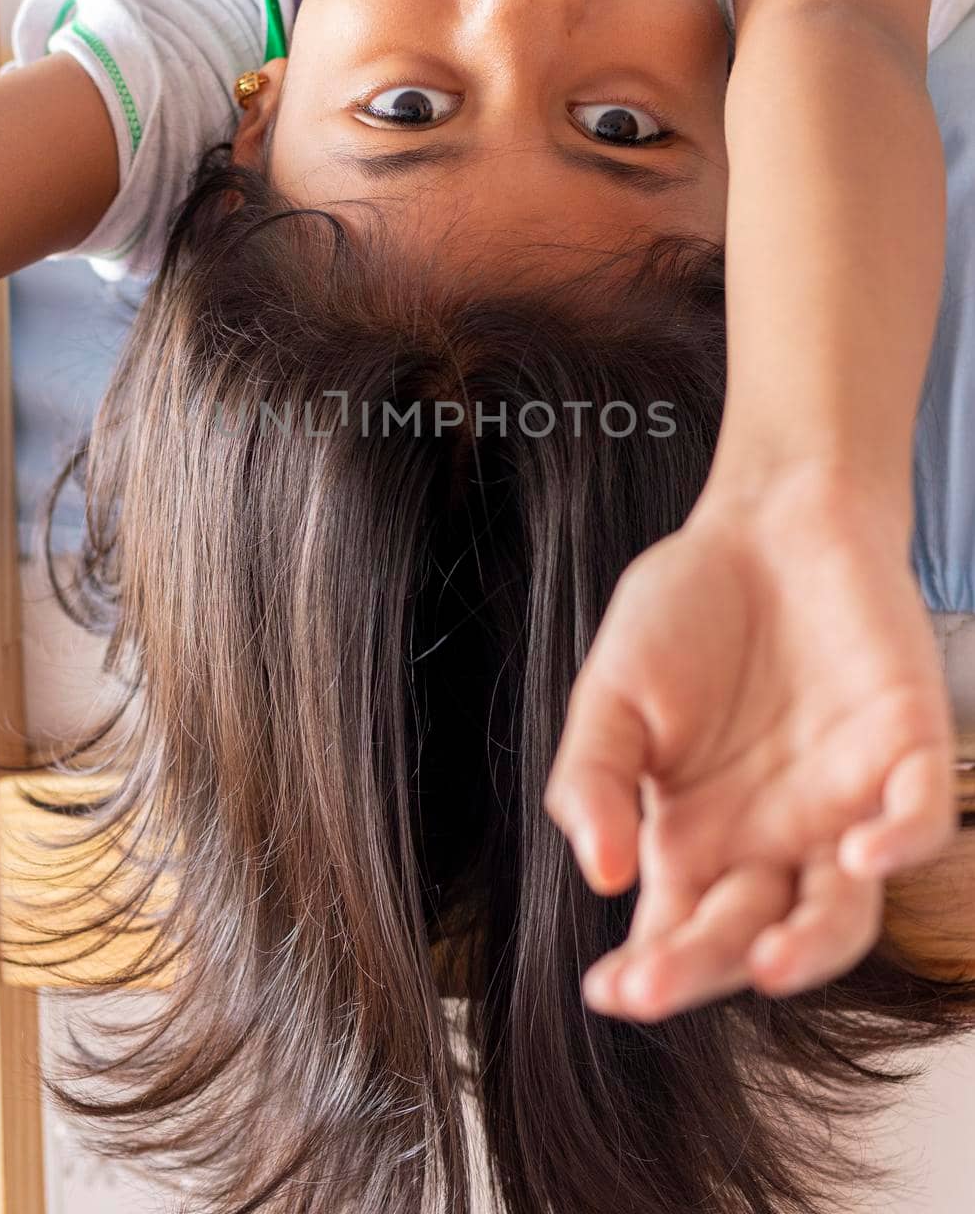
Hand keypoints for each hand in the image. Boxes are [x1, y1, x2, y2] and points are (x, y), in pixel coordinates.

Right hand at [542, 467, 956, 1021]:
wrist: (767, 518)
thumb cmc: (684, 606)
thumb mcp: (608, 692)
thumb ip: (593, 778)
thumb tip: (599, 872)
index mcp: (696, 832)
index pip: (677, 929)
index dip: (649, 971)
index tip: (610, 991)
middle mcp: (771, 837)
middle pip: (750, 934)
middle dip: (704, 966)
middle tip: (656, 982)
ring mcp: (842, 801)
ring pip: (845, 911)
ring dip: (811, 946)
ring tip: (769, 961)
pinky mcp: (907, 751)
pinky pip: (917, 821)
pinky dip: (896, 843)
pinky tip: (856, 853)